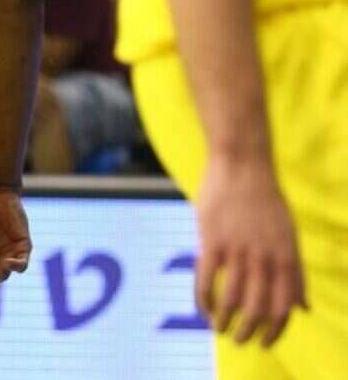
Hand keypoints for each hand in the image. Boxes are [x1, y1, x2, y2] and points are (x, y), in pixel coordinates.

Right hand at [195, 155, 306, 346]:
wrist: (242, 165)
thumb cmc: (265, 200)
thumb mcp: (289, 236)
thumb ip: (295, 273)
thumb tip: (304, 307)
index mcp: (286, 256)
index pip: (284, 306)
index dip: (275, 330)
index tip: (264, 342)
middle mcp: (264, 257)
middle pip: (258, 308)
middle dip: (247, 331)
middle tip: (238, 339)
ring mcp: (237, 249)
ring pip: (232, 298)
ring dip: (224, 320)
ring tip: (218, 328)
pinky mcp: (212, 240)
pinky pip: (206, 279)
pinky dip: (203, 299)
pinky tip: (202, 307)